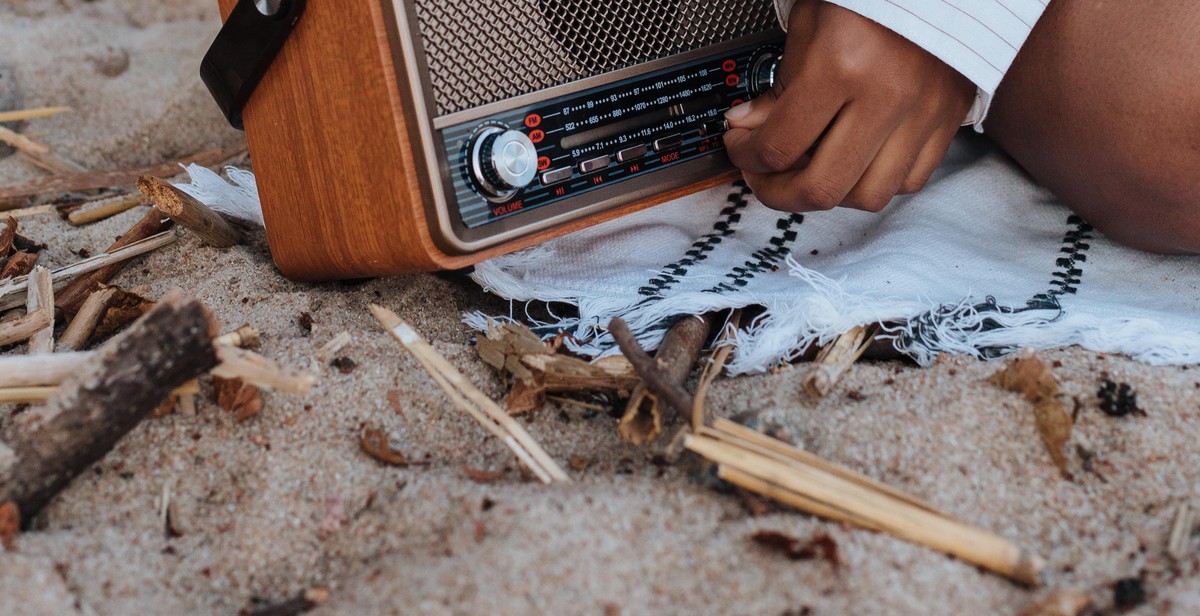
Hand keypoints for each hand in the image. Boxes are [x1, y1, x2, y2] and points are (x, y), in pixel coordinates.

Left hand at [723, 0, 974, 212]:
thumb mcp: (808, 28)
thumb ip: (778, 87)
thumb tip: (749, 130)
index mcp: (841, 65)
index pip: (779, 146)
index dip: (746, 157)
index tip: (741, 147)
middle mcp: (886, 95)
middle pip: (822, 187)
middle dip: (779, 192)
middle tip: (765, 177)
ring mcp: (922, 112)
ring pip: (868, 196)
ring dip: (830, 194)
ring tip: (810, 171)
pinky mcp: (947, 119)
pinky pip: (909, 181)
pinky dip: (875, 182)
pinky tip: (854, 163)